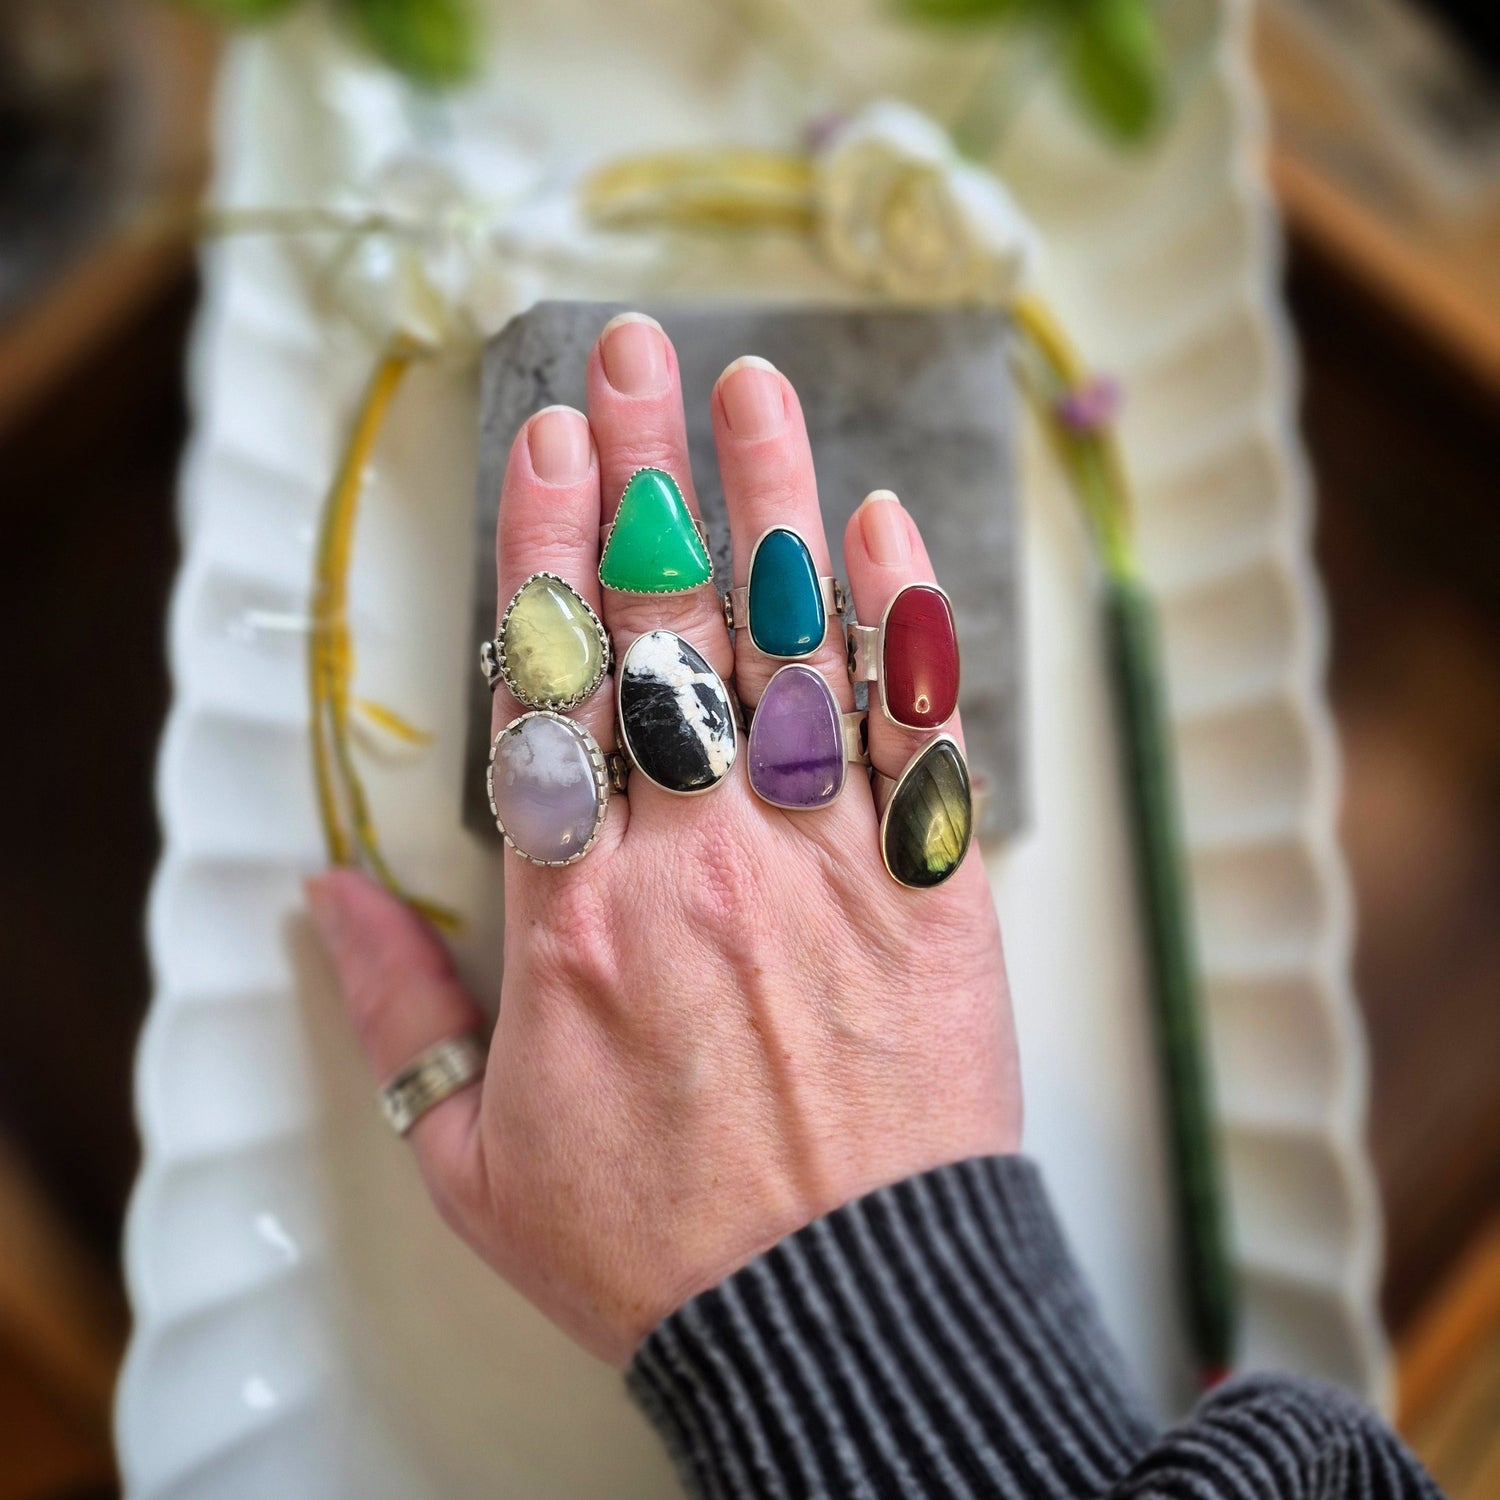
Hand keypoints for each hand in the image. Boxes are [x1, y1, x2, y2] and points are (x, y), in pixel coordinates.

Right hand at [308, 314, 1019, 1367]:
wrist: (847, 1320)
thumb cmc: (656, 1247)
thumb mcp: (473, 1161)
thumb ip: (396, 1011)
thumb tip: (324, 893)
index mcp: (575, 921)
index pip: (553, 689)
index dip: (546, 550)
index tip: (547, 443)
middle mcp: (698, 863)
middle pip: (666, 632)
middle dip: (646, 476)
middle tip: (635, 352)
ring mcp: (825, 864)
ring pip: (789, 650)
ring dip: (771, 504)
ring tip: (754, 388)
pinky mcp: (933, 893)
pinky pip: (914, 733)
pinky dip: (897, 622)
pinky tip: (884, 526)